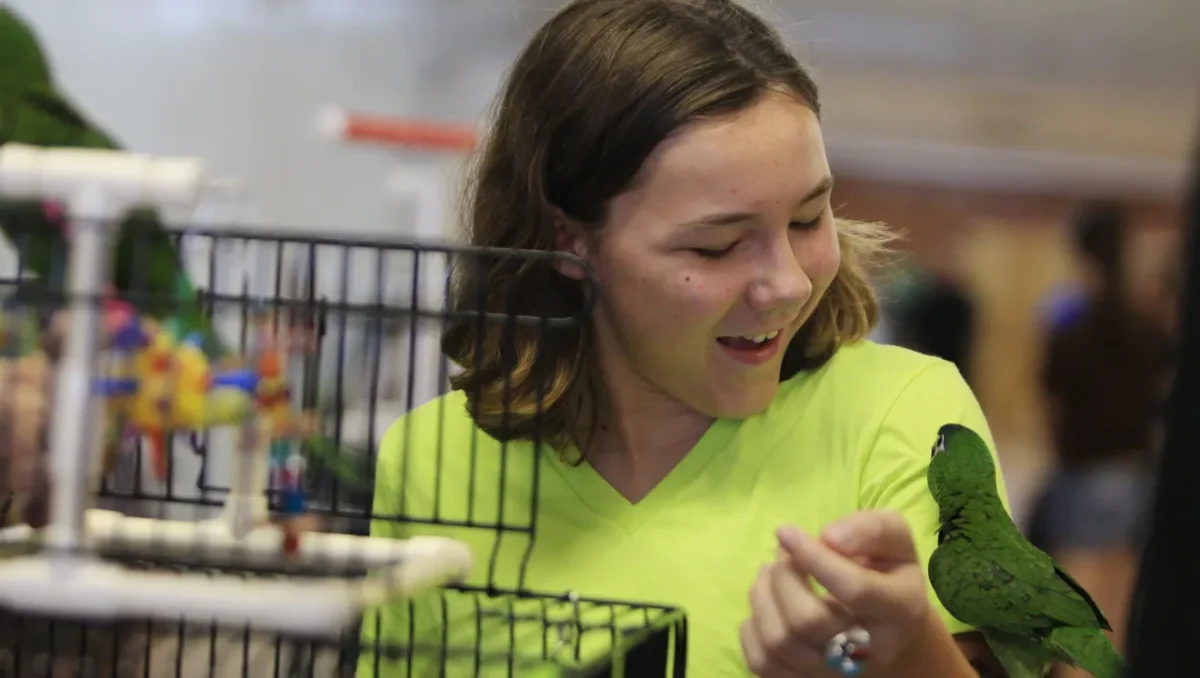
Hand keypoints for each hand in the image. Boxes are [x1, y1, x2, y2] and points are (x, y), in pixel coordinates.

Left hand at [740, 510, 931, 676]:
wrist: (891, 631)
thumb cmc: (889, 575)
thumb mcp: (895, 541)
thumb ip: (870, 530)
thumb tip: (828, 537)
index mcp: (899, 610)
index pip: (854, 589)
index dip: (814, 557)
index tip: (786, 532)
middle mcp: (870, 651)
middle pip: (808, 620)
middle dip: (784, 576)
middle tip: (783, 553)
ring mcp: (836, 674)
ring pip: (779, 642)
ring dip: (762, 596)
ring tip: (770, 572)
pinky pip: (763, 663)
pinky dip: (752, 628)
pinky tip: (768, 605)